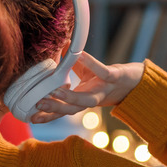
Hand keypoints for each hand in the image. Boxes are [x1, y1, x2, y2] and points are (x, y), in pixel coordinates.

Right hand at [30, 52, 144, 123]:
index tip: (30, 117)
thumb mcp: (84, 72)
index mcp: (82, 99)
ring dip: (71, 98)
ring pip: (87, 100)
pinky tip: (79, 55)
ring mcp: (104, 90)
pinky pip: (102, 71)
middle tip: (38, 104)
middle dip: (55, 109)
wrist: (136, 80)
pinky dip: (91, 63)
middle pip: (72, 110)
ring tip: (55, 91)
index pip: (62, 110)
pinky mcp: (115, 77)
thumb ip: (68, 64)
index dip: (47, 115)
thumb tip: (53, 49)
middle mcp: (92, 99)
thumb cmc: (107, 77)